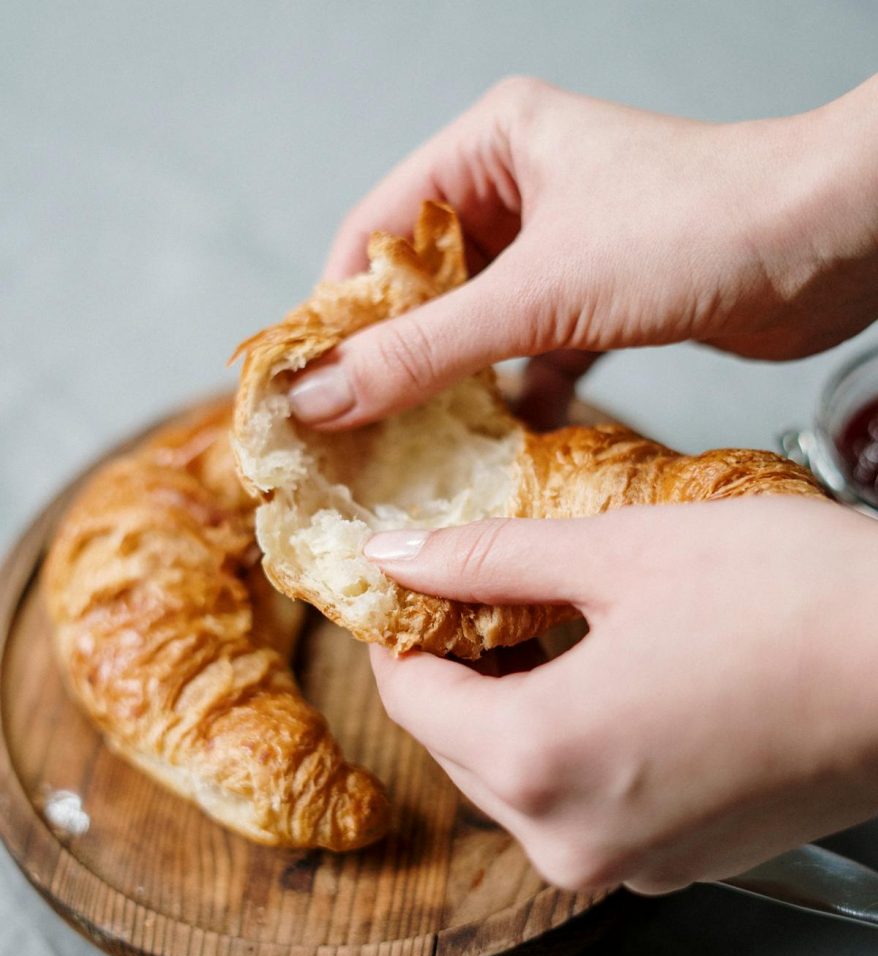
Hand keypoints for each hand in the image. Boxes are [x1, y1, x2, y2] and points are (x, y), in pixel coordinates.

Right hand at [287, 75, 877, 428]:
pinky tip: (496, 441)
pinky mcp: (597, 299)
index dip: (332, 310)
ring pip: (475, 325)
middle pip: (421, 283)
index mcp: (491, 147)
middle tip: (349, 431)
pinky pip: (529, 351)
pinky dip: (512, 395)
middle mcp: (520, 190)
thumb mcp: (539, 293)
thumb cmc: (697, 229)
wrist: (835, 247)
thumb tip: (321, 396)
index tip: (300, 385)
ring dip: (451, 385)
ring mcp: (560, 247)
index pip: (375, 231)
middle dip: (389, 357)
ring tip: (410, 447)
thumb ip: (424, 349)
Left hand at [364, 498, 877, 892]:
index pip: (407, 699)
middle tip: (480, 595)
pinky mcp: (674, 859)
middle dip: (452, 669)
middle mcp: (573, 835)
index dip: (399, 633)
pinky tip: (602, 680)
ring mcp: (627, 861)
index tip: (413, 588)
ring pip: (512, 779)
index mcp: (541, 758)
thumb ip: (486, 558)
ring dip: (507, 705)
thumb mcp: (616, 553)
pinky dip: (565, 744)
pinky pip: (576, 803)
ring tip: (543, 629)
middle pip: (454, 745)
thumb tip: (396, 553)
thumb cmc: (789, 599)